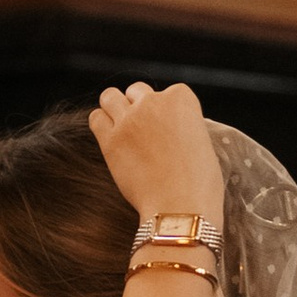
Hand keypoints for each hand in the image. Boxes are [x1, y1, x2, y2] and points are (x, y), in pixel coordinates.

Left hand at [88, 80, 224, 230]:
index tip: (167, 130)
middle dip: (139, 107)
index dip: (164, 111)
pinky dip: (101, 125)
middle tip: (143, 132)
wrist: (181, 206)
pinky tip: (112, 140)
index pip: (166, 92)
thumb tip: (164, 128)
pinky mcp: (110, 139)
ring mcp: (129, 119)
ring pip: (110, 97)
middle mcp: (153, 101)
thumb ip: (181, 125)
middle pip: (136, 91)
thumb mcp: (200, 140)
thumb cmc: (198, 182)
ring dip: (115, 109)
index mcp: (181, 97)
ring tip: (123, 130)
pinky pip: (95, 119)